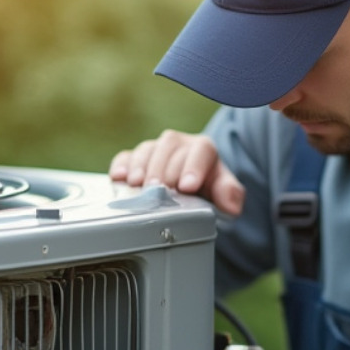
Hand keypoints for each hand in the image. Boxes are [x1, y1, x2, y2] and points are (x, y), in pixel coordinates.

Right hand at [108, 130, 244, 214]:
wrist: (191, 186)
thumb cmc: (208, 188)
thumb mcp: (224, 192)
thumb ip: (230, 194)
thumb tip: (231, 205)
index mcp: (203, 149)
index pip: (200, 151)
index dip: (192, 167)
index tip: (186, 186)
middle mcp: (178, 144)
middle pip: (169, 147)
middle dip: (163, 169)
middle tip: (158, 189)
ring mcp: (155, 149)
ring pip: (147, 149)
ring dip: (141, 166)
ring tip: (137, 184)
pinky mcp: (135, 158)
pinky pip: (125, 156)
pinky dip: (121, 165)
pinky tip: (118, 177)